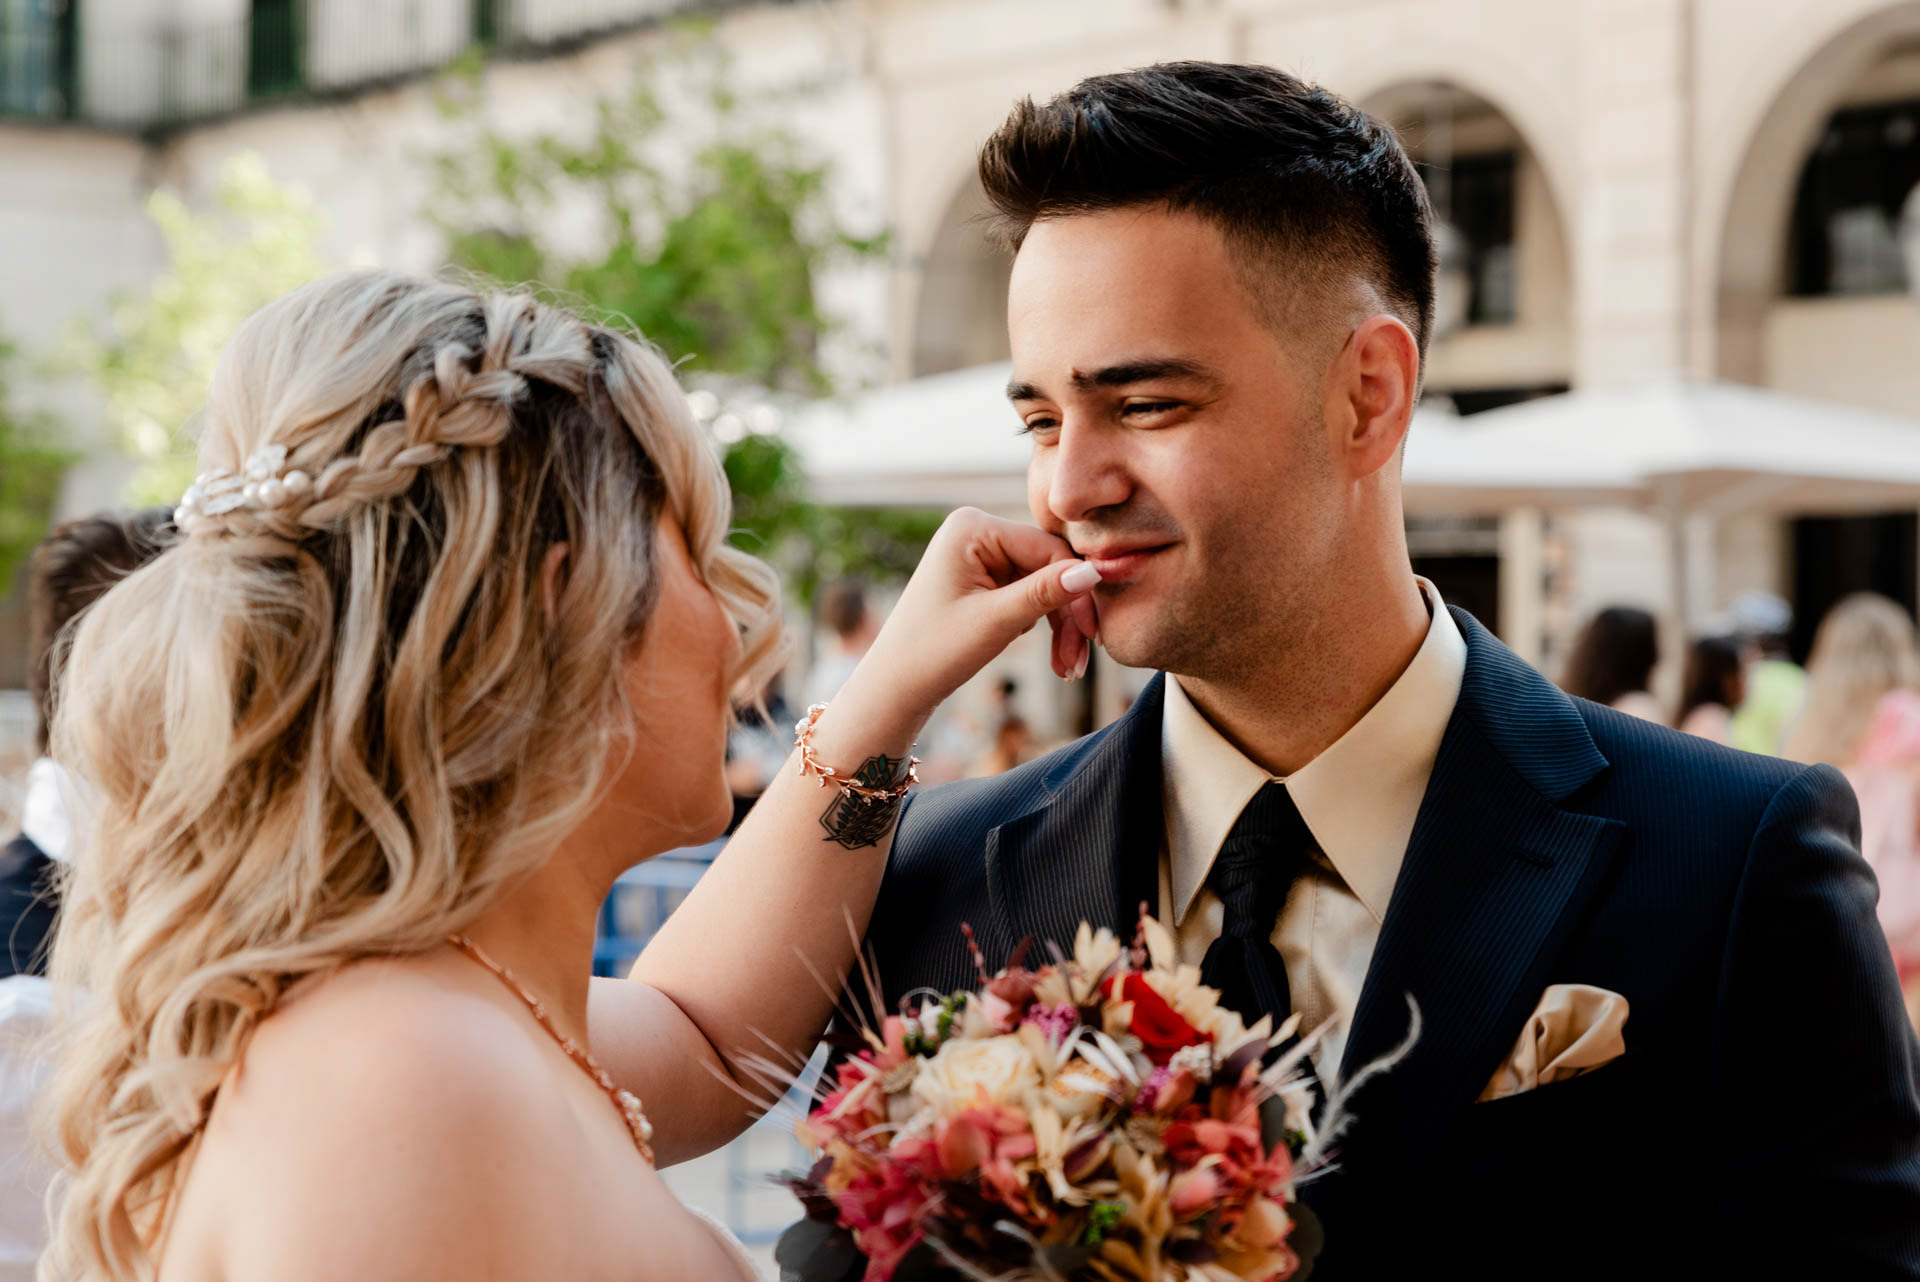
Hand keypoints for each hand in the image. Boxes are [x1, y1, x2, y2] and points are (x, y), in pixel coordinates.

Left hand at [833, 508, 1099, 733]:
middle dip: (1066, 618)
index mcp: (973, 527)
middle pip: (1048, 567)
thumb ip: (1045, 593)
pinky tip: (1049, 656)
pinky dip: (1041, 625)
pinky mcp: (982, 577)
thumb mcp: (996, 622)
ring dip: (1059, 628)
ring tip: (1065, 670)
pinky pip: (1028, 594)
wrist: (895, 686)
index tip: (1092, 635)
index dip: (1076, 591)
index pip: (1048, 549)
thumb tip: (1094, 571)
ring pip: (1043, 585)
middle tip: (1076, 664)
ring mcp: (979, 554)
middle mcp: (976, 531)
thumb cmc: (934, 652)